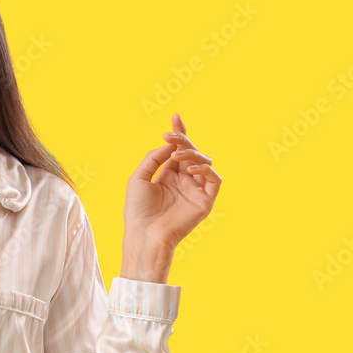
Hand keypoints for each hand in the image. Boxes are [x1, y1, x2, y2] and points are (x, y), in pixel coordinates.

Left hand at [124, 113, 221, 255]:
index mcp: (168, 175)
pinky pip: (214, 180)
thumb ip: (153, 158)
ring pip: (204, 162)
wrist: (144, 234)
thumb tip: (169, 145)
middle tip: (171, 137)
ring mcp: (195, 190)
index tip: (176, 117)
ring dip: (192, 154)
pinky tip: (190, 169)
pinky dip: (206, 170)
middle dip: (183, 141)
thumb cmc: (137, 210)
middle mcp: (183, 181)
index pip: (177, 150)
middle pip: (191, 153)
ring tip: (178, 156)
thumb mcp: (139, 178)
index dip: (179, 134)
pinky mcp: (205, 201)